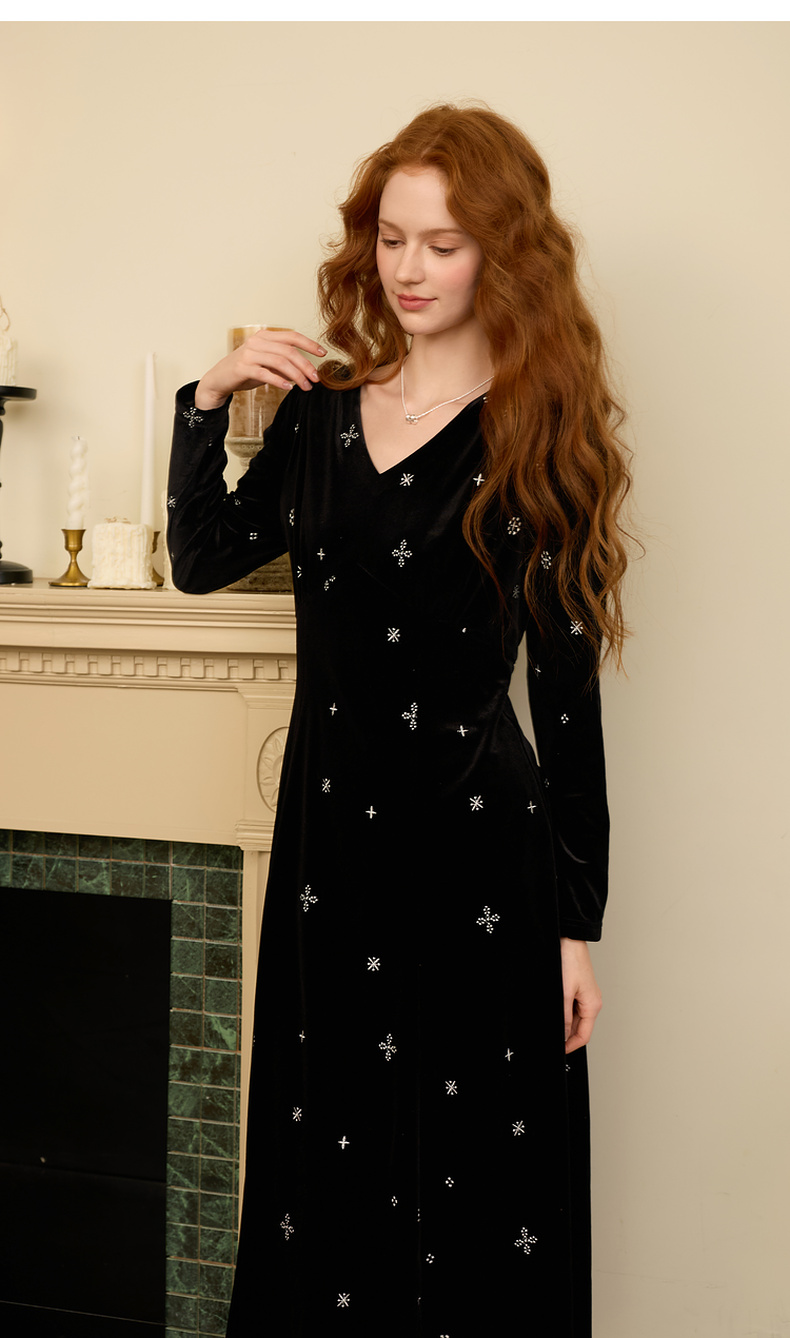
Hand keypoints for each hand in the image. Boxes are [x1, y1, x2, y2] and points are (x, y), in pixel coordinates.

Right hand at [194, 327, 326, 410]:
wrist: (219, 380)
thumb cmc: (245, 371)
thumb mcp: (267, 364)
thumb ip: (283, 363)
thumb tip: (306, 370)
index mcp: (265, 336)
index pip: (291, 336)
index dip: (309, 344)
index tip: (323, 353)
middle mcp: (257, 342)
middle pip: (288, 351)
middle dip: (306, 365)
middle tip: (316, 378)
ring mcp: (249, 354)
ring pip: (280, 362)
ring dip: (296, 375)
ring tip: (305, 386)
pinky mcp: (242, 367)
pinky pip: (266, 374)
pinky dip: (280, 381)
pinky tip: (289, 388)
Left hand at [560, 938, 601, 1053]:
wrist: (570, 939)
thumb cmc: (571, 961)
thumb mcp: (564, 993)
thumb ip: (564, 1017)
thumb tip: (563, 1035)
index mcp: (593, 1005)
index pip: (584, 1036)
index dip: (571, 1046)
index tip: (558, 1051)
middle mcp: (592, 1001)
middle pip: (580, 1027)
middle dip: (566, 1035)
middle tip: (551, 1039)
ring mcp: (586, 994)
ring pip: (576, 1017)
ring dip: (565, 1023)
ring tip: (551, 1024)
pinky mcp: (579, 987)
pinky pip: (572, 1006)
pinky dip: (564, 1011)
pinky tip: (554, 1010)